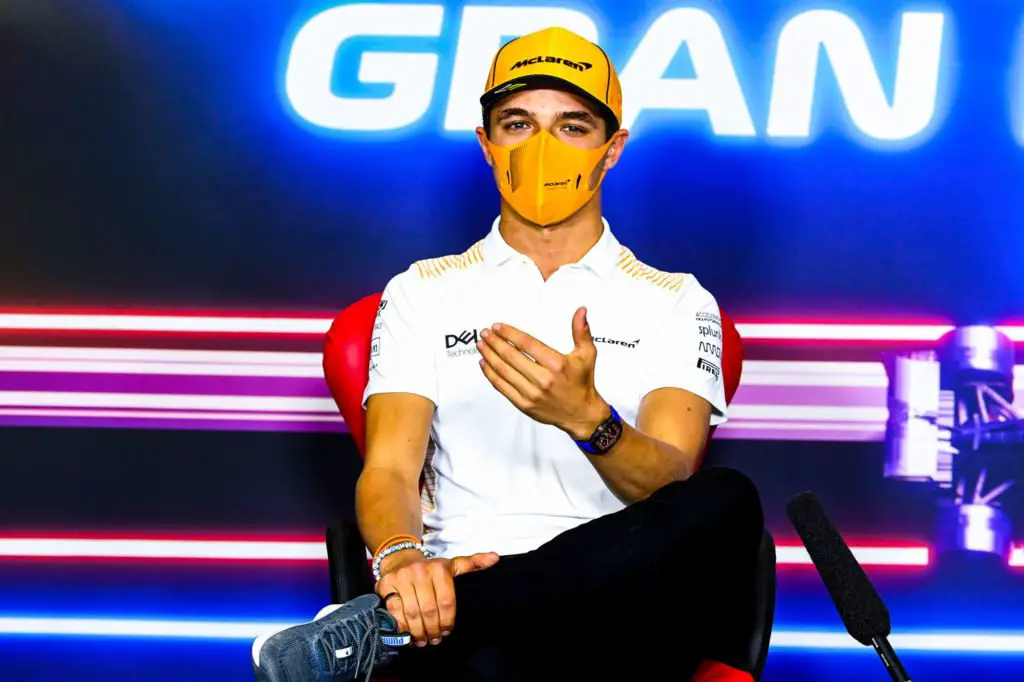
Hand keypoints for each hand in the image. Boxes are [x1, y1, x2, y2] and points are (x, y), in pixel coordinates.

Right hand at [374, 548, 498, 646]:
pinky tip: (407, 633)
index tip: (447, 630)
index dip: (447, 620)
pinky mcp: (385, 585)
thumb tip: (495, 558)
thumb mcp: (451, 565)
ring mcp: (401, 578)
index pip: (446, 601)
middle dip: (433, 629)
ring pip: (412, 613)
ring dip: (418, 631)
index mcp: (439, 568)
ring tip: (422, 640)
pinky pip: (394, 611)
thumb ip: (472, 563)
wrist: (399, 558)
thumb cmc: (429, 568)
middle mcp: (419, 571)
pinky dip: (402, 626)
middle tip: (435, 639)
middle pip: (429, 610)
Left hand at [478, 306, 608, 439]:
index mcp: (556, 364)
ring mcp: (531, 393)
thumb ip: (581, 331)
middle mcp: (543, 379)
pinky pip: (502, 387)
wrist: (581, 414)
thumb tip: (581, 311)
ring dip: (489, 356)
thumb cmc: (582, 383)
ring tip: (482, 345)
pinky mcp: (524, 404)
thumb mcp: (587, 354)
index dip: (510, 333)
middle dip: (494, 342)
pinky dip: (490, 375)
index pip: (527, 344)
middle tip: (485, 333)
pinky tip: (485, 364)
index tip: (498, 327)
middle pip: (511, 356)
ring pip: (503, 371)